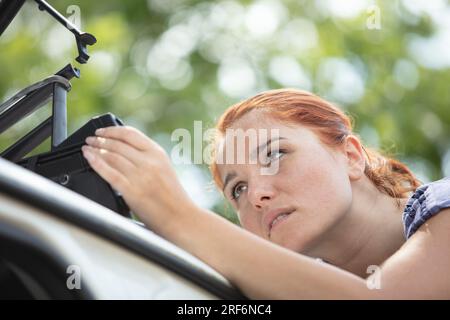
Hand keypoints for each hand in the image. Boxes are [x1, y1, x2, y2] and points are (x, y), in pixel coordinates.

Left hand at [81, 126, 195, 232]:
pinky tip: (89, 158)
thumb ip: (147, 157)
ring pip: (111, 156)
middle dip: (100, 139)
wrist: (180, 217)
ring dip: (95, 149)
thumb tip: (123, 149)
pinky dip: (96, 163)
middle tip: (90, 139)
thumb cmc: (173, 196)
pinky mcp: (131, 191)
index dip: (112, 130)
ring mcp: (140, 176)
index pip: (130, 134)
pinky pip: (109, 173)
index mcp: (157, 153)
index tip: (101, 131)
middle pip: (118, 144)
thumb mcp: (164, 168)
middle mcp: (149, 162)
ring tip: (87, 148)